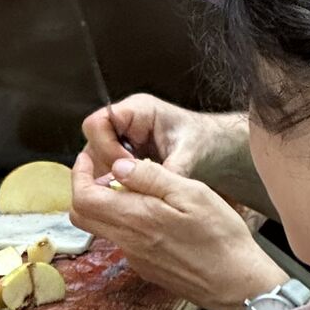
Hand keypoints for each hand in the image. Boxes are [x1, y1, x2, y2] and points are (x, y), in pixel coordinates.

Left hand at [70, 152, 282, 309]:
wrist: (239, 284)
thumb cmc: (221, 237)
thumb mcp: (190, 192)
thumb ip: (150, 177)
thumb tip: (118, 166)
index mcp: (137, 219)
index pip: (83, 198)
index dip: (79, 173)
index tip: (89, 156)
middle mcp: (130, 243)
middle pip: (83, 215)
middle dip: (85, 186)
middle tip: (104, 167)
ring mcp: (137, 258)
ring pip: (103, 227)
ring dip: (106, 203)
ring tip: (134, 185)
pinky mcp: (147, 267)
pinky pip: (124, 239)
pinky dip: (125, 220)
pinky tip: (152, 210)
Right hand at [82, 93, 249, 187]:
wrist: (217, 147)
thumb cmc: (205, 142)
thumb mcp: (190, 153)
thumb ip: (170, 168)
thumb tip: (151, 189)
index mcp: (137, 111)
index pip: (98, 123)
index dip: (105, 149)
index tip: (125, 171)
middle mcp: (125, 123)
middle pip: (92, 143)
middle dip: (105, 168)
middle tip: (126, 188)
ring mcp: (124, 141)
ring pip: (97, 160)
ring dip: (109, 180)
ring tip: (130, 195)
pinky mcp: (127, 158)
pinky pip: (109, 172)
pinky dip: (116, 187)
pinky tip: (132, 198)